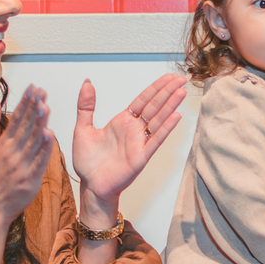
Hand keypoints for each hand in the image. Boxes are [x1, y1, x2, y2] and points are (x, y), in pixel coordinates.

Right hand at [0, 87, 52, 263]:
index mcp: (2, 144)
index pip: (15, 119)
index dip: (25, 102)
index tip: (33, 88)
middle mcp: (12, 153)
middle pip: (25, 127)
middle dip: (34, 108)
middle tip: (42, 92)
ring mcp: (22, 166)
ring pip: (33, 142)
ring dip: (40, 123)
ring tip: (46, 106)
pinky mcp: (31, 179)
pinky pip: (39, 161)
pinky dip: (45, 148)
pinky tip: (51, 134)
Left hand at [72, 73, 187, 205]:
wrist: (91, 185)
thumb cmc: (88, 162)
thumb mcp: (82, 129)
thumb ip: (86, 106)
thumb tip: (87, 83)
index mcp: (122, 122)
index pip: (143, 100)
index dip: (156, 88)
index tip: (169, 77)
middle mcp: (134, 130)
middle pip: (154, 106)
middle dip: (168, 92)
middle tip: (181, 79)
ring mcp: (139, 143)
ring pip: (158, 120)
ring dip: (170, 106)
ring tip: (181, 92)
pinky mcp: (141, 157)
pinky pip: (155, 140)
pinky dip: (166, 128)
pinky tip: (176, 116)